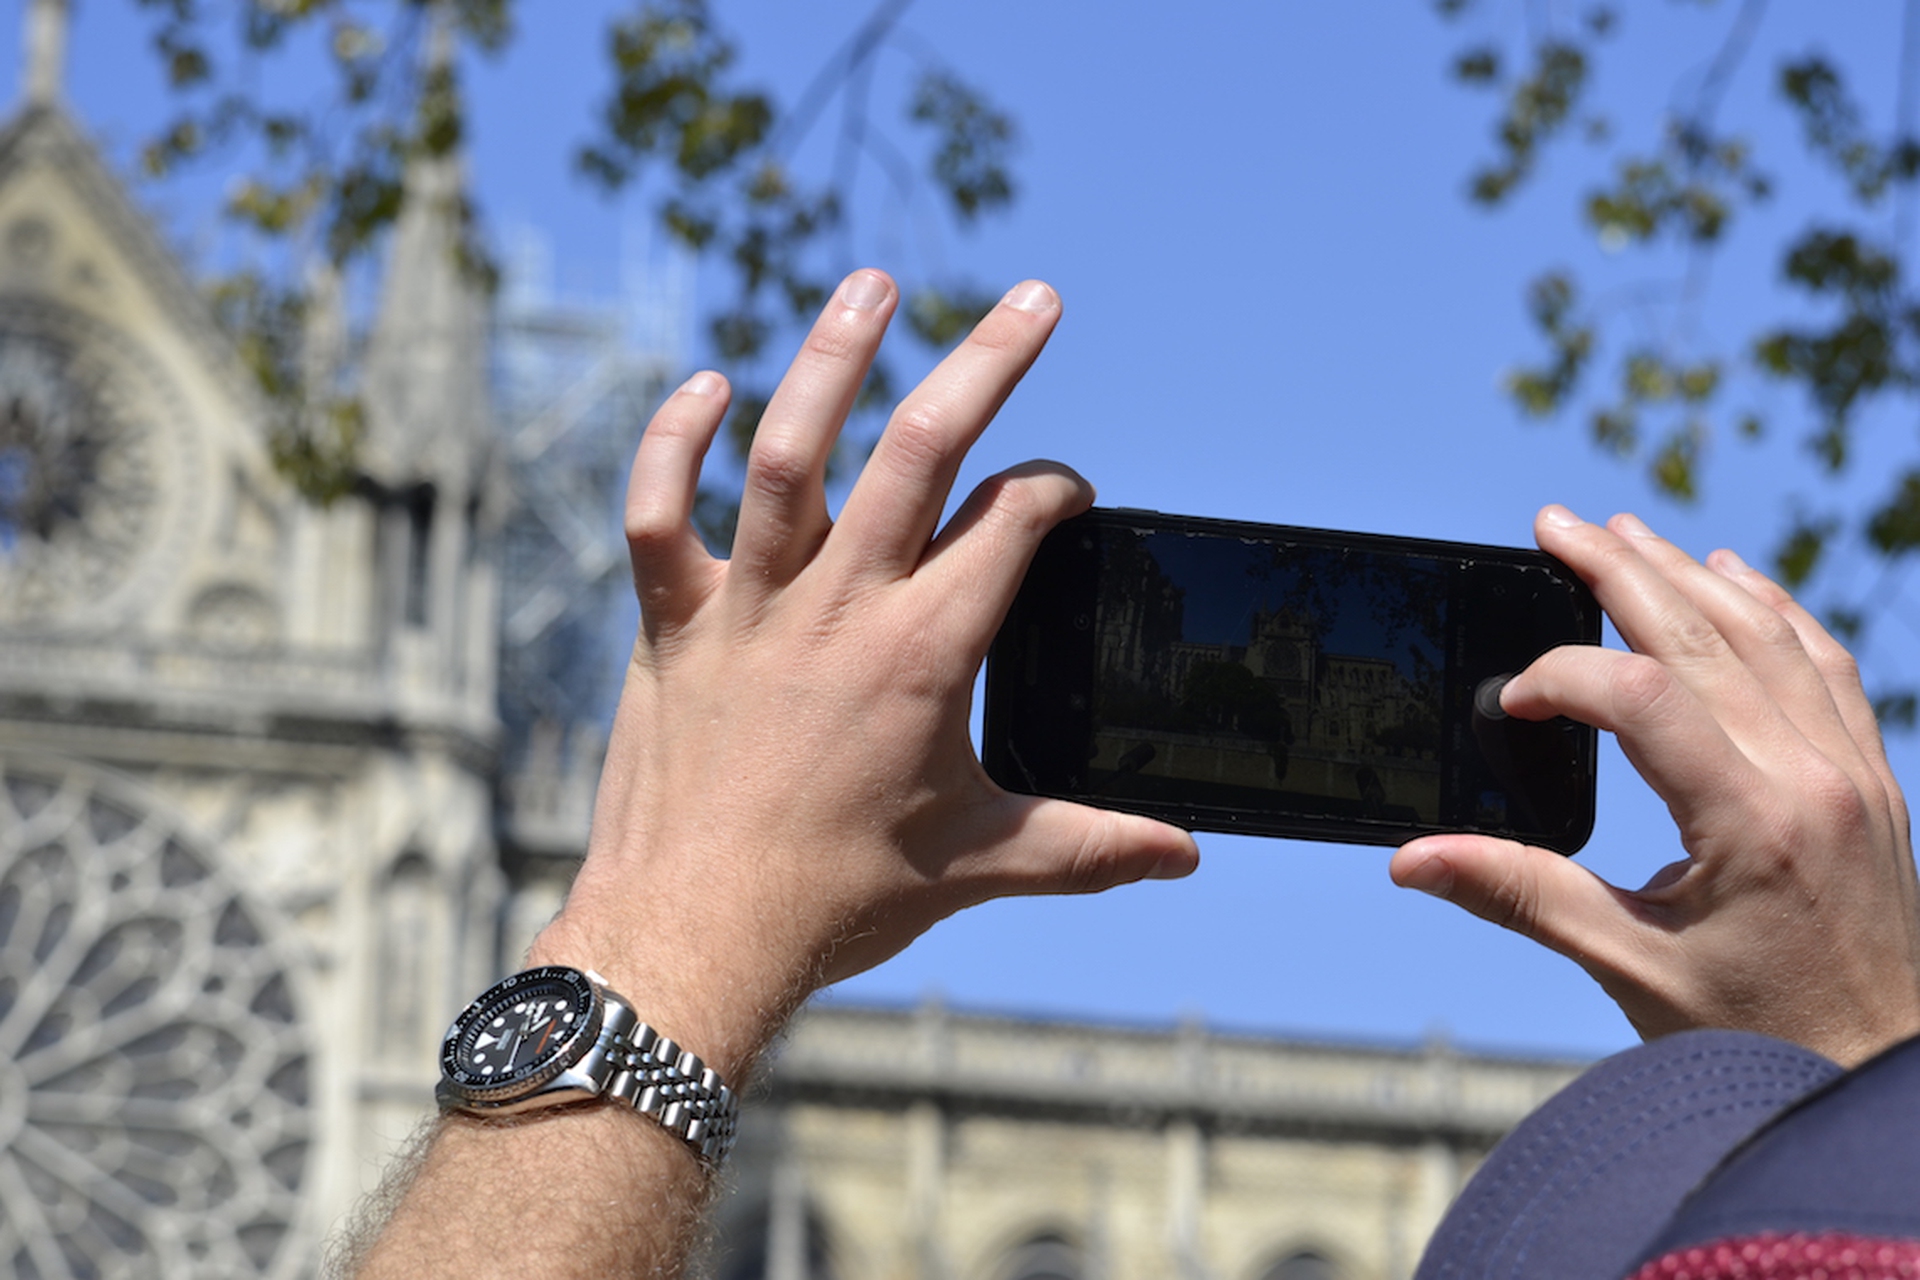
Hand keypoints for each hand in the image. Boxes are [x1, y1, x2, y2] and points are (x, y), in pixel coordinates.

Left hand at [531, 270, 1197, 1078]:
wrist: (696, 936)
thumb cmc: (840, 901)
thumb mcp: (979, 864)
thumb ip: (1090, 847)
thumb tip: (1185, 857)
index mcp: (927, 653)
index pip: (1013, 523)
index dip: (1054, 490)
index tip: (1065, 493)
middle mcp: (841, 607)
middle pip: (923, 449)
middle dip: (987, 361)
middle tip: (1035, 297)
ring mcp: (748, 606)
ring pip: (790, 450)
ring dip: (834, 358)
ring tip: (873, 285)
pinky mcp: (671, 622)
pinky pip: (658, 511)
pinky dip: (672, 442)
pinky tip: (707, 385)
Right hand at [1391, 506, 1919, 1065]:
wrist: (1881, 1075)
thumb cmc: (1759, 1036)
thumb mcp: (1629, 967)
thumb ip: (1520, 893)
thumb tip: (1411, 859)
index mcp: (1751, 823)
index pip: (1641, 699)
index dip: (1562, 678)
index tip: (1511, 703)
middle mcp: (1811, 778)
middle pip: (1705, 633)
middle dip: (1619, 569)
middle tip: (1553, 522)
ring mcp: (1852, 771)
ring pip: (1769, 633)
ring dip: (1691, 573)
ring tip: (1626, 532)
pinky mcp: (1870, 780)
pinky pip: (1826, 663)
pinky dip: (1776, 609)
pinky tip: (1736, 581)